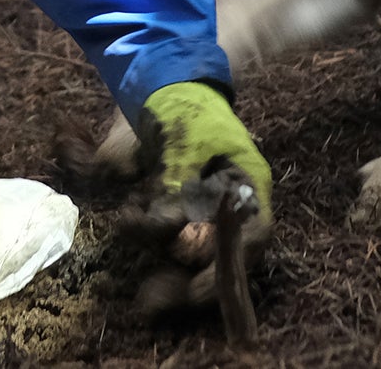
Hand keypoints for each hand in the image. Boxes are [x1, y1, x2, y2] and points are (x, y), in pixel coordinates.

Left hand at [125, 82, 272, 323]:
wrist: (160, 79)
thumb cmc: (184, 105)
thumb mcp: (183, 142)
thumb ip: (176, 185)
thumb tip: (166, 230)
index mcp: (246, 186)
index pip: (251, 239)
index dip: (226, 271)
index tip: (194, 291)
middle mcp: (228, 204)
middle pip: (217, 256)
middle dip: (186, 281)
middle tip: (151, 301)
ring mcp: (200, 206)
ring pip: (187, 250)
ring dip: (161, 258)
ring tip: (133, 247)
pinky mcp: (173, 204)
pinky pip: (165, 233)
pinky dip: (146, 232)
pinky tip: (128, 218)